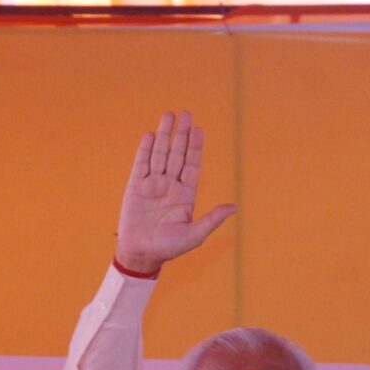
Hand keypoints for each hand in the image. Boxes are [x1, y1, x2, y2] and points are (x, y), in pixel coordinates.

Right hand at [115, 110, 235, 275]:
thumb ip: (212, 220)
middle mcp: (170, 186)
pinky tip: (150, 136)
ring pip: (159, 155)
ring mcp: (152, 185)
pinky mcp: (135, 188)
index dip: (195, 147)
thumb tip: (234, 208)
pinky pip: (140, 165)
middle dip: (181, 134)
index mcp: (185, 195)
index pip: (192, 165)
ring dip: (164, 136)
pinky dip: (145, 151)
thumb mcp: (194, 236)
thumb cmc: (168, 248)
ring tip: (168, 116)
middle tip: (185, 114)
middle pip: (176, 155)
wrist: (141, 255)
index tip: (198, 130)